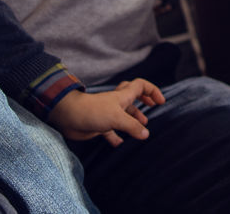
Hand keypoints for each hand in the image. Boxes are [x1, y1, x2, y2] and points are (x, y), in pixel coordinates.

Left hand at [48, 78, 164, 145]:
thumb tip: (146, 134)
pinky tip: (120, 144)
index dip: (152, 91)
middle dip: (144, 101)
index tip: (160, 102)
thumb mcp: (117, 118)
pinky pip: (111, 131)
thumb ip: (132, 126)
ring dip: (133, 120)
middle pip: (133, 97)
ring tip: (141, 130)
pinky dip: (117, 136)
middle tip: (152, 108)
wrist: (68, 116)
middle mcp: (116, 103)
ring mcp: (107, 114)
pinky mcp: (99, 125)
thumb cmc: (92, 112)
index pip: (141, 86)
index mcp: (122, 96)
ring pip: (124, 114)